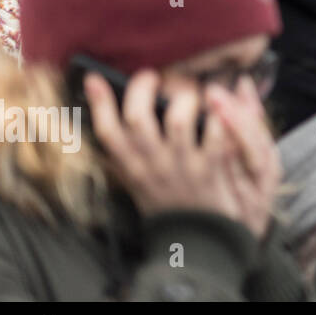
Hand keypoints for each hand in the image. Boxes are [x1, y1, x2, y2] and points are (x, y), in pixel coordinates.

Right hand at [85, 71, 275, 239]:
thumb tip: (109, 111)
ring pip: (179, 121)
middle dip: (143, 88)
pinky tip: (218, 109)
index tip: (97, 78)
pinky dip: (218, 117)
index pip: (107, 133)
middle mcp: (152, 165)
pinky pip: (215, 135)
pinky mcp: (211, 169)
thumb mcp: (135, 178)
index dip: (99, 103)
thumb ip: (124, 151)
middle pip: (137, 119)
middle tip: (154, 76)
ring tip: (191, 90)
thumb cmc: (165, 199)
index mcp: (130, 167)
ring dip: (186, 98)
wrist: (194, 238)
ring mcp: (182, 167)